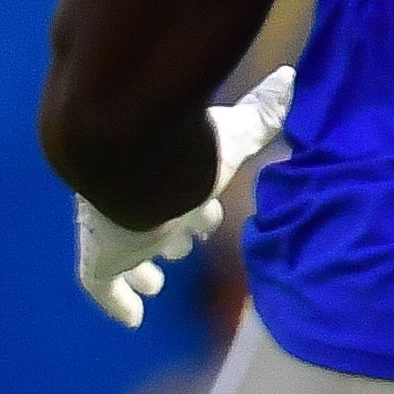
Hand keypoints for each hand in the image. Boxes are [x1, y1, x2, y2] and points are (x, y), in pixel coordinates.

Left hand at [76, 63, 292, 323]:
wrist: (121, 154)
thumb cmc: (183, 145)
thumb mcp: (234, 133)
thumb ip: (264, 111)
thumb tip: (292, 75)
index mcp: (174, 177)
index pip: (187, 194)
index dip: (197, 205)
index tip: (206, 215)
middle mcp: (145, 203)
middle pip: (160, 223)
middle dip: (172, 234)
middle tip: (183, 247)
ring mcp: (119, 230)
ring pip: (131, 254)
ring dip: (143, 269)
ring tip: (153, 283)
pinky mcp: (101, 256)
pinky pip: (104, 287)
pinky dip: (117, 302)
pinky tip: (131, 319)